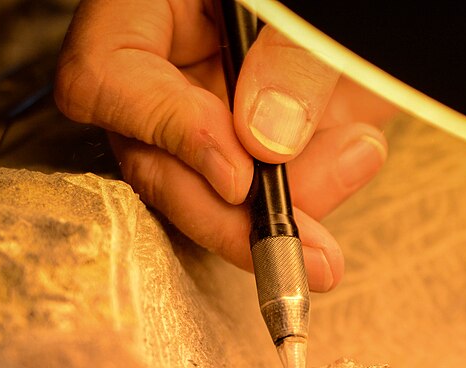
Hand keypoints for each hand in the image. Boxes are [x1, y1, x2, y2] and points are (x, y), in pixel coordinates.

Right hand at [54, 0, 395, 290]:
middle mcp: (173, 63)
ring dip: (287, 202)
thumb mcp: (306, 9)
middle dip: (227, 214)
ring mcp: (216, 107)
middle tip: (292, 245)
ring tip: (356, 154)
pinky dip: (317, 190)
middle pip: (155, 161)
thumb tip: (267, 139)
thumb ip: (291, 57)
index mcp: (154, 5)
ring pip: (214, 193)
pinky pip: (269, 193)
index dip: (167, 135)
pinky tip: (358, 152)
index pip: (107, 77)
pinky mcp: (265, 144)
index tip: (236, 176)